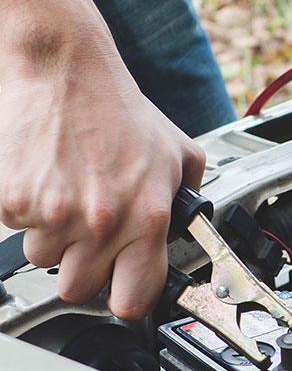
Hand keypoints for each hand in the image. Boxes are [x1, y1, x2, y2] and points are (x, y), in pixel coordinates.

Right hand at [0, 23, 205, 319]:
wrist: (65, 70)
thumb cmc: (119, 109)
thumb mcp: (177, 153)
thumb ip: (189, 197)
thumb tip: (194, 229)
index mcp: (148, 218)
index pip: (133, 299)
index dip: (127, 298)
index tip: (122, 290)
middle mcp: (103, 223)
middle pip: (79, 289)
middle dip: (84, 266)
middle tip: (90, 233)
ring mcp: (55, 214)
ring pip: (44, 260)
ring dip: (55, 237)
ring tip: (70, 194)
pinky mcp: (14, 201)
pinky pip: (17, 229)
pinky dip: (27, 212)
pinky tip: (47, 179)